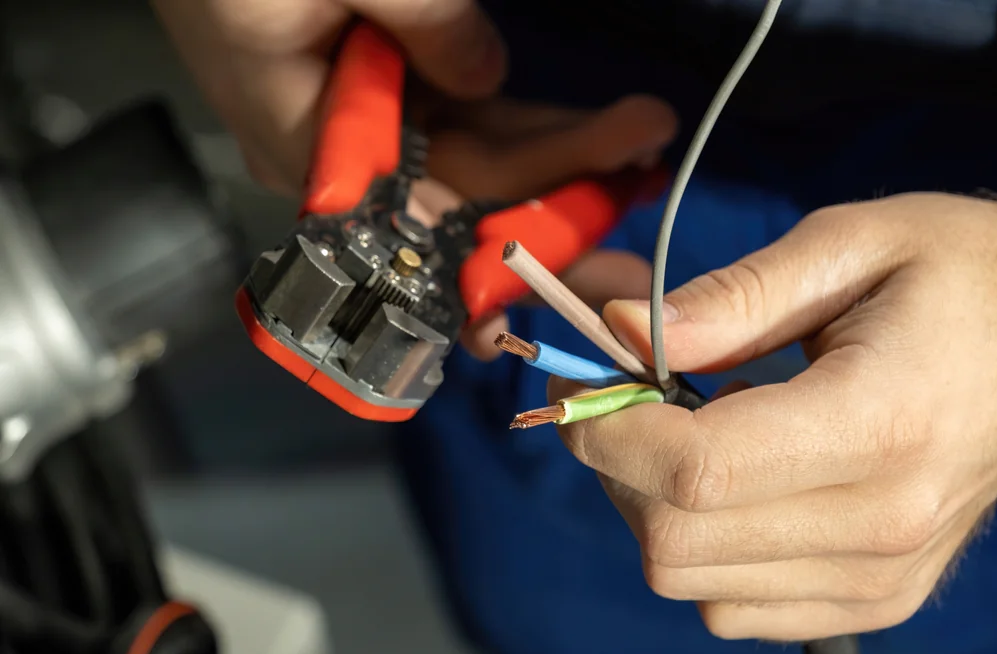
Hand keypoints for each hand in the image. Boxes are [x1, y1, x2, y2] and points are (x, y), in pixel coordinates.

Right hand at [153, 0, 679, 358]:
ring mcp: (362, 126)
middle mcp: (339, 160)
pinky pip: (460, 120)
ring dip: (559, 156)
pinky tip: (585, 129)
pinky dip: (522, 121)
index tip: (594, 243)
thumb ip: (424, 27)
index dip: (519, 232)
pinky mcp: (381, 91)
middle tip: (645, 184)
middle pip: (464, 195)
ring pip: (473, 159)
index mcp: (311, 151)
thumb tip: (489, 79)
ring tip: (642, 145)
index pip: (431, 214)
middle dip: (560, 194)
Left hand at [551, 193, 996, 640]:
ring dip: (652, 506)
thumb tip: (619, 329)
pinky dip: (700, 549)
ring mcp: (880, 575)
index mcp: (880, 422)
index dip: (609, 429)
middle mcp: (883, 522)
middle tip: (624, 400)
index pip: (695, 470)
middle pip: (676, 540)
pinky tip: (728, 484)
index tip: (585, 384)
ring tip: (682, 434)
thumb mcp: (848, 246)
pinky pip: (733, 606)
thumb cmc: (957, 277)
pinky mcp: (874, 596)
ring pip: (692, 581)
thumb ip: (730, 298)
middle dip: (618, 465)